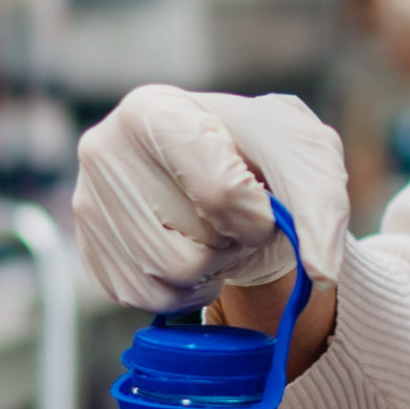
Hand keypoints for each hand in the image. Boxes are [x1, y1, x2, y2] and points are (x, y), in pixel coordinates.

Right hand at [73, 87, 348, 311]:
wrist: (226, 169)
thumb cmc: (262, 155)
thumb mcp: (305, 158)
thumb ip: (321, 208)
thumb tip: (321, 271)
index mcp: (154, 110)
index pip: (219, 192)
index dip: (258, 215)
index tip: (265, 203)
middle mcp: (104, 152)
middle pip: (195, 244)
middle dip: (235, 242)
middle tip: (237, 215)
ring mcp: (87, 204)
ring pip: (169, 276)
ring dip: (213, 267)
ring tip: (217, 233)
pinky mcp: (88, 251)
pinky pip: (145, 298)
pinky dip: (186, 290)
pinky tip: (195, 254)